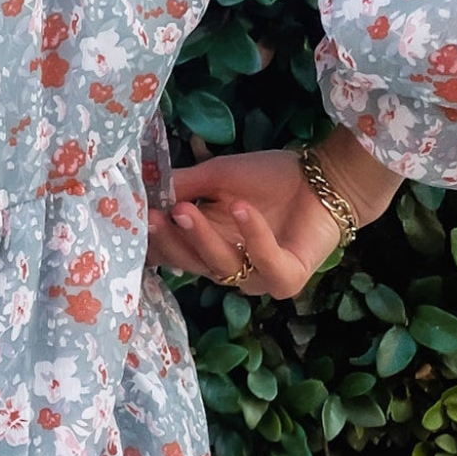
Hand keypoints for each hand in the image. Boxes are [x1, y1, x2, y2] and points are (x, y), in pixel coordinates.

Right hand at [147, 129, 403, 299]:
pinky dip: (252, 236)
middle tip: (151, 216)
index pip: (172, 253)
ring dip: (202, 237)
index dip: (152, 239)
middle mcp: (229, 267)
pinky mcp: (287, 279)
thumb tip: (140, 189)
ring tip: (186, 208)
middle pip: (190, 264)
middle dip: (169, 240)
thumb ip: (183, 185)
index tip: (131, 218)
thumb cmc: (271, 176)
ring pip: (221, 268)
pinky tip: (241, 209)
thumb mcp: (218, 176)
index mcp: (209, 245)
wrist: (325, 177)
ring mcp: (258, 278)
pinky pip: (264, 264)